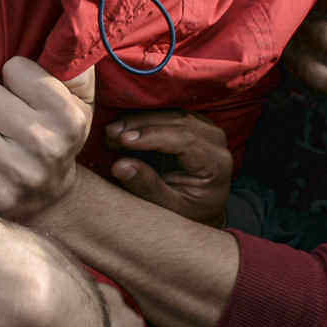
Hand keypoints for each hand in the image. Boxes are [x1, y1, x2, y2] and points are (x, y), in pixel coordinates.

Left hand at [0, 58, 93, 221]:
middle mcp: (47, 146)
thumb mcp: (76, 99)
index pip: (13, 68)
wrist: (52, 199)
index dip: (14, 79)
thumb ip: (70, 63)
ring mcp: (20, 175)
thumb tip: (69, 22)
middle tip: (4, 121)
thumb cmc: (56, 134)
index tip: (24, 96)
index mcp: (69, 116)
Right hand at [104, 111, 233, 224]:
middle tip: (109, 133)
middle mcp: (217, 143)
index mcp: (216, 165)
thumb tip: (119, 165)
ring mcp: (208, 130)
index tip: (122, 139)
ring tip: (112, 131)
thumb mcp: (168, 207)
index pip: (186, 140)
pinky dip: (146, 119)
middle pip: (178, 122)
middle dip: (141, 125)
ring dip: (139, 119)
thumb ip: (147, 187)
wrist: (203, 209)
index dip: (152, 136)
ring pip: (172, 114)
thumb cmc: (186, 212)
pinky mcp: (196, 124)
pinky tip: (125, 126)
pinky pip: (170, 114)